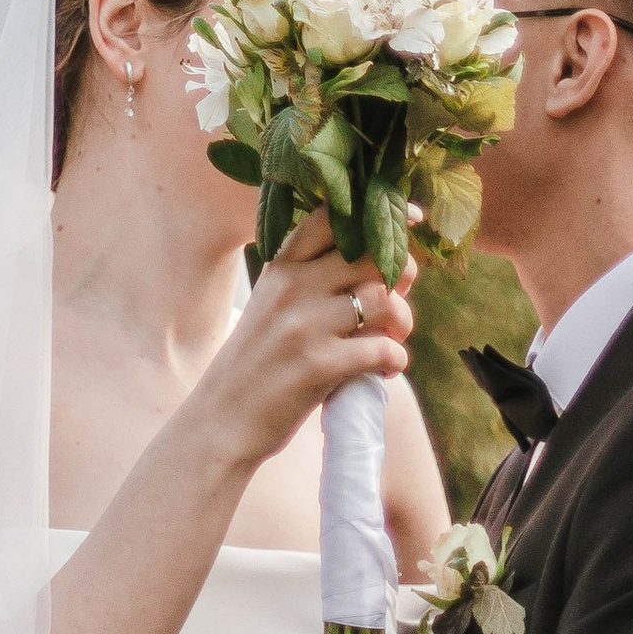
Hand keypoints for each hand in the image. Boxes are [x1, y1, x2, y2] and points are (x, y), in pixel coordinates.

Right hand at [191, 207, 413, 476]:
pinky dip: (396, 360)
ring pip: (385, 300)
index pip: (331, 217)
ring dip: (403, 322)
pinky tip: (385, 370)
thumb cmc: (257, 363)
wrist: (222, 420)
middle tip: (398, 303)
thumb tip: (386, 269)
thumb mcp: (272, 305)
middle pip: (371, 255)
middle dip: (401, 275)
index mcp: (281, 266)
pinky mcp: (319, 365)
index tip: (410, 219)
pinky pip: (383, 349)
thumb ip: (314, 280)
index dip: (377, 213)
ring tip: (393, 340)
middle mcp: (293, 286)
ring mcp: (305, 325)